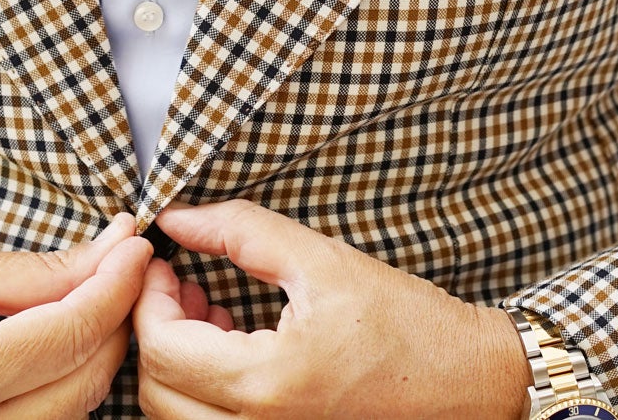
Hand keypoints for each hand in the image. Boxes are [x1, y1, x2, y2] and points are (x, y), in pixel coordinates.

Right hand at [0, 211, 150, 418]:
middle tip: (125, 260)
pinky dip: (68, 379)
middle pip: (90, 375)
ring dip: (98, 348)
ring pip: (78, 406)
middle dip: (118, 314)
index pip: (76, 329)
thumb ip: (35, 274)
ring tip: (98, 292)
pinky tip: (65, 337)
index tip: (137, 242)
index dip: (118, 280)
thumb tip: (111, 250)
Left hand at [133, 200, 531, 419]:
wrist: (470, 382)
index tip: (162, 261)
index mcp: (268, 384)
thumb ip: (239, 232)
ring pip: (176, 415)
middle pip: (157, 390)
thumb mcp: (321, 260)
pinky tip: (232, 342)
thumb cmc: (409, 323)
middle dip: (155, 328)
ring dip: (176, 360)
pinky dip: (201, 387)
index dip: (147, 297)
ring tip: (209, 307)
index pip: (163, 348)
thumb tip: (176, 218)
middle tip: (180, 281)